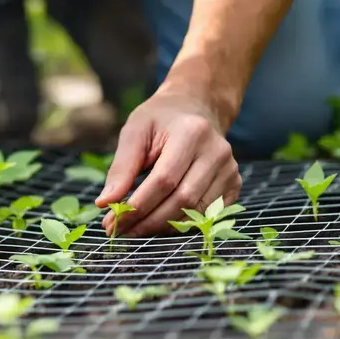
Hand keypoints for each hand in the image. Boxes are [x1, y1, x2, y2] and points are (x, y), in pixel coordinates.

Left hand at [95, 87, 241, 236]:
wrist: (196, 108)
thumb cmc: (160, 119)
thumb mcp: (135, 131)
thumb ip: (121, 167)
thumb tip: (105, 202)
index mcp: (192, 132)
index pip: (164, 180)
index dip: (138, 206)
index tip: (112, 222)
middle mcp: (217, 152)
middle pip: (182, 200)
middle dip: (148, 221)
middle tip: (121, 230)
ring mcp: (230, 169)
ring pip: (195, 212)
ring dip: (162, 227)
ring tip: (136, 228)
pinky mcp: (234, 183)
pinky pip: (207, 215)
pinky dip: (181, 224)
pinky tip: (160, 223)